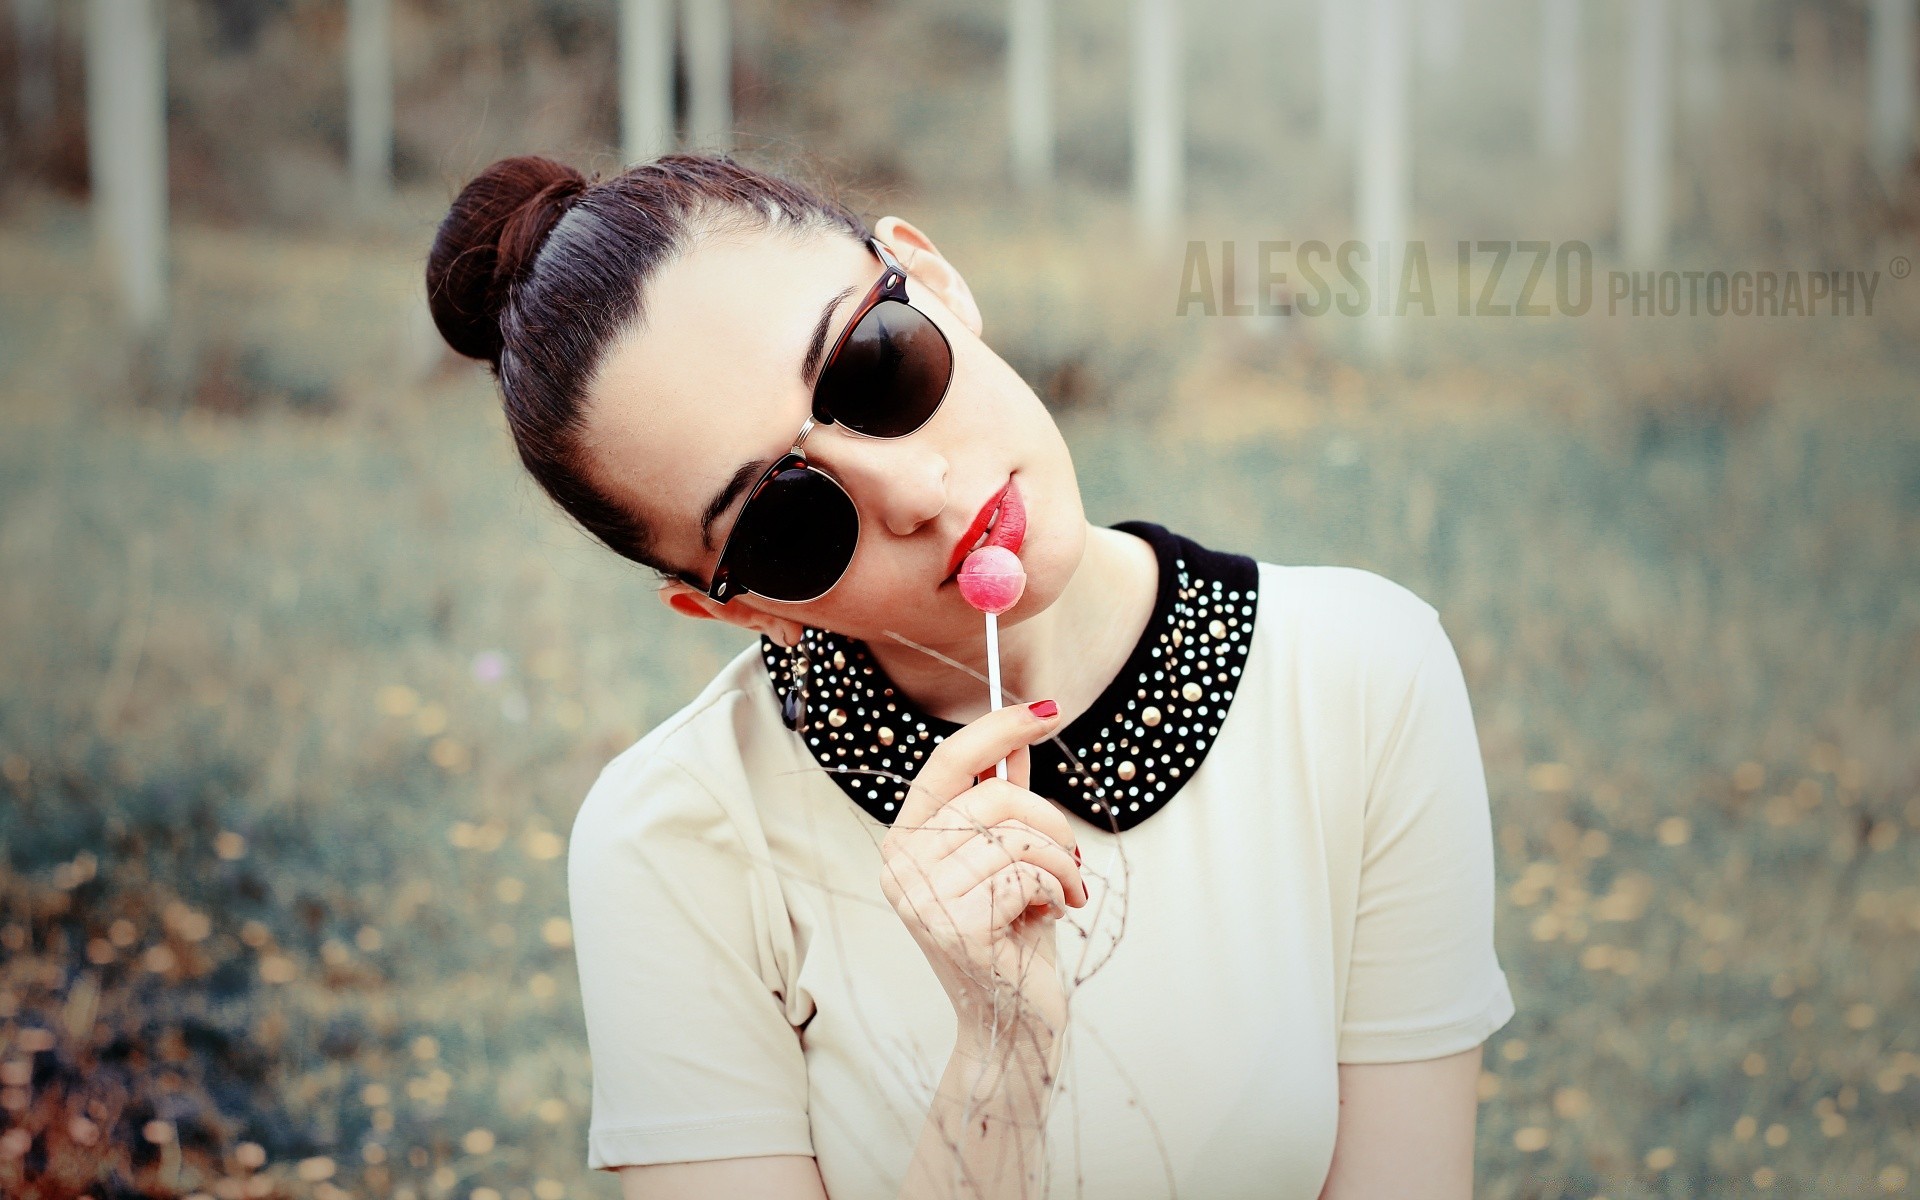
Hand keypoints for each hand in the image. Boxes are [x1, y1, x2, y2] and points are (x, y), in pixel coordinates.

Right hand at [877, 700, 1085, 1061]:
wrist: (1010, 1024)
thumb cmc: (1009, 940)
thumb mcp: (1006, 860)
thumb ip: (1003, 803)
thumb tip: (1017, 740)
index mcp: (905, 843)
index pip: (946, 763)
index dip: (997, 729)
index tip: (1047, 710)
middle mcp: (900, 866)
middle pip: (994, 794)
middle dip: (1051, 820)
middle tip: (1068, 858)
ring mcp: (922, 898)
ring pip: (1015, 834)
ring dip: (1058, 862)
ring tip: (1062, 891)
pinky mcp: (955, 925)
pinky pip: (1026, 872)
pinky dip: (1057, 889)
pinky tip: (1051, 915)